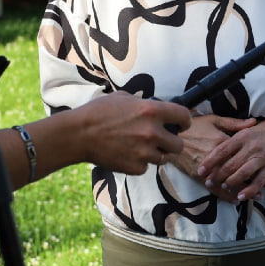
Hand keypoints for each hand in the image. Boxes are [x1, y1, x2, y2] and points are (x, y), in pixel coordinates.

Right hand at [72, 94, 189, 173]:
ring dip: (154, 154)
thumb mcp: (124, 98)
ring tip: (137, 146)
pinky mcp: (135, 167)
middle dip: (172, 143)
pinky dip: (139, 163)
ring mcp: (144, 152)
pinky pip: (146, 167)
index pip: (184, 117)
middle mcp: (152, 132)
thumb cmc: (98, 112)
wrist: (79, 134)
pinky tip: (126, 154)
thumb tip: (157, 107)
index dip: (185, 121)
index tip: (182, 125)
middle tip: (161, 141)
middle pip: (179, 145)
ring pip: (163, 158)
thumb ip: (144, 103)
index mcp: (151, 111)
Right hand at [162, 113, 259, 200]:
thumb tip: (254, 123)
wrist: (169, 135)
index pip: (245, 154)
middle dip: (256, 180)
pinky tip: (237, 200)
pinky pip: (215, 189)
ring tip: (258, 196)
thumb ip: (235, 123)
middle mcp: (218, 157)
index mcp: (223, 141)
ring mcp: (208, 168)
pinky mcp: (198, 176)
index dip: (258, 162)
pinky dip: (226, 196)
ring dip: (245, 190)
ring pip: (230, 183)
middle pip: (240, 171)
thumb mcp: (214, 120)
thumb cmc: (193, 125)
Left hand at [197, 112, 264, 201]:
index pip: (222, 150)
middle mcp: (251, 147)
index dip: (210, 161)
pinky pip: (258, 181)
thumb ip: (232, 134)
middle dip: (217, 175)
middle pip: (230, 164)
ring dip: (231, 182)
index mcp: (242, 136)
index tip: (200, 170)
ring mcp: (262, 157)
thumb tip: (214, 144)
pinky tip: (240, 196)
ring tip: (223, 186)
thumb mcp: (246, 127)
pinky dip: (249, 190)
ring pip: (243, 173)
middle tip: (208, 182)